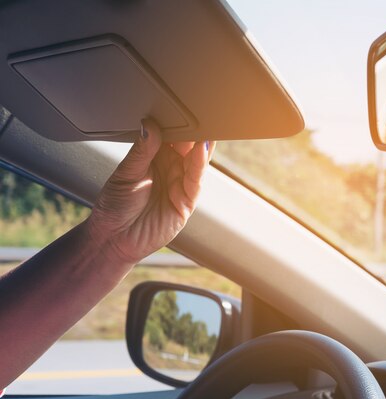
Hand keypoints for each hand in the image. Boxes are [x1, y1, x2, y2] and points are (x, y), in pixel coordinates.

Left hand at [86, 119, 214, 264]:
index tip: (180, 105)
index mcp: (155, 157)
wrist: (113, 238)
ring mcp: (180, 184)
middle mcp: (171, 169)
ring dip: (201, 143)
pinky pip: (196, 179)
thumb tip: (149, 124)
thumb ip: (141, 150)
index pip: (171, 135)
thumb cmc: (115, 206)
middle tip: (197, 111)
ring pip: (197, 160)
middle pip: (188, 145)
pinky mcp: (186, 201)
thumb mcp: (125, 173)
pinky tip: (201, 147)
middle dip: (194, 129)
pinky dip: (200, 163)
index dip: (176, 121)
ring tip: (204, 126)